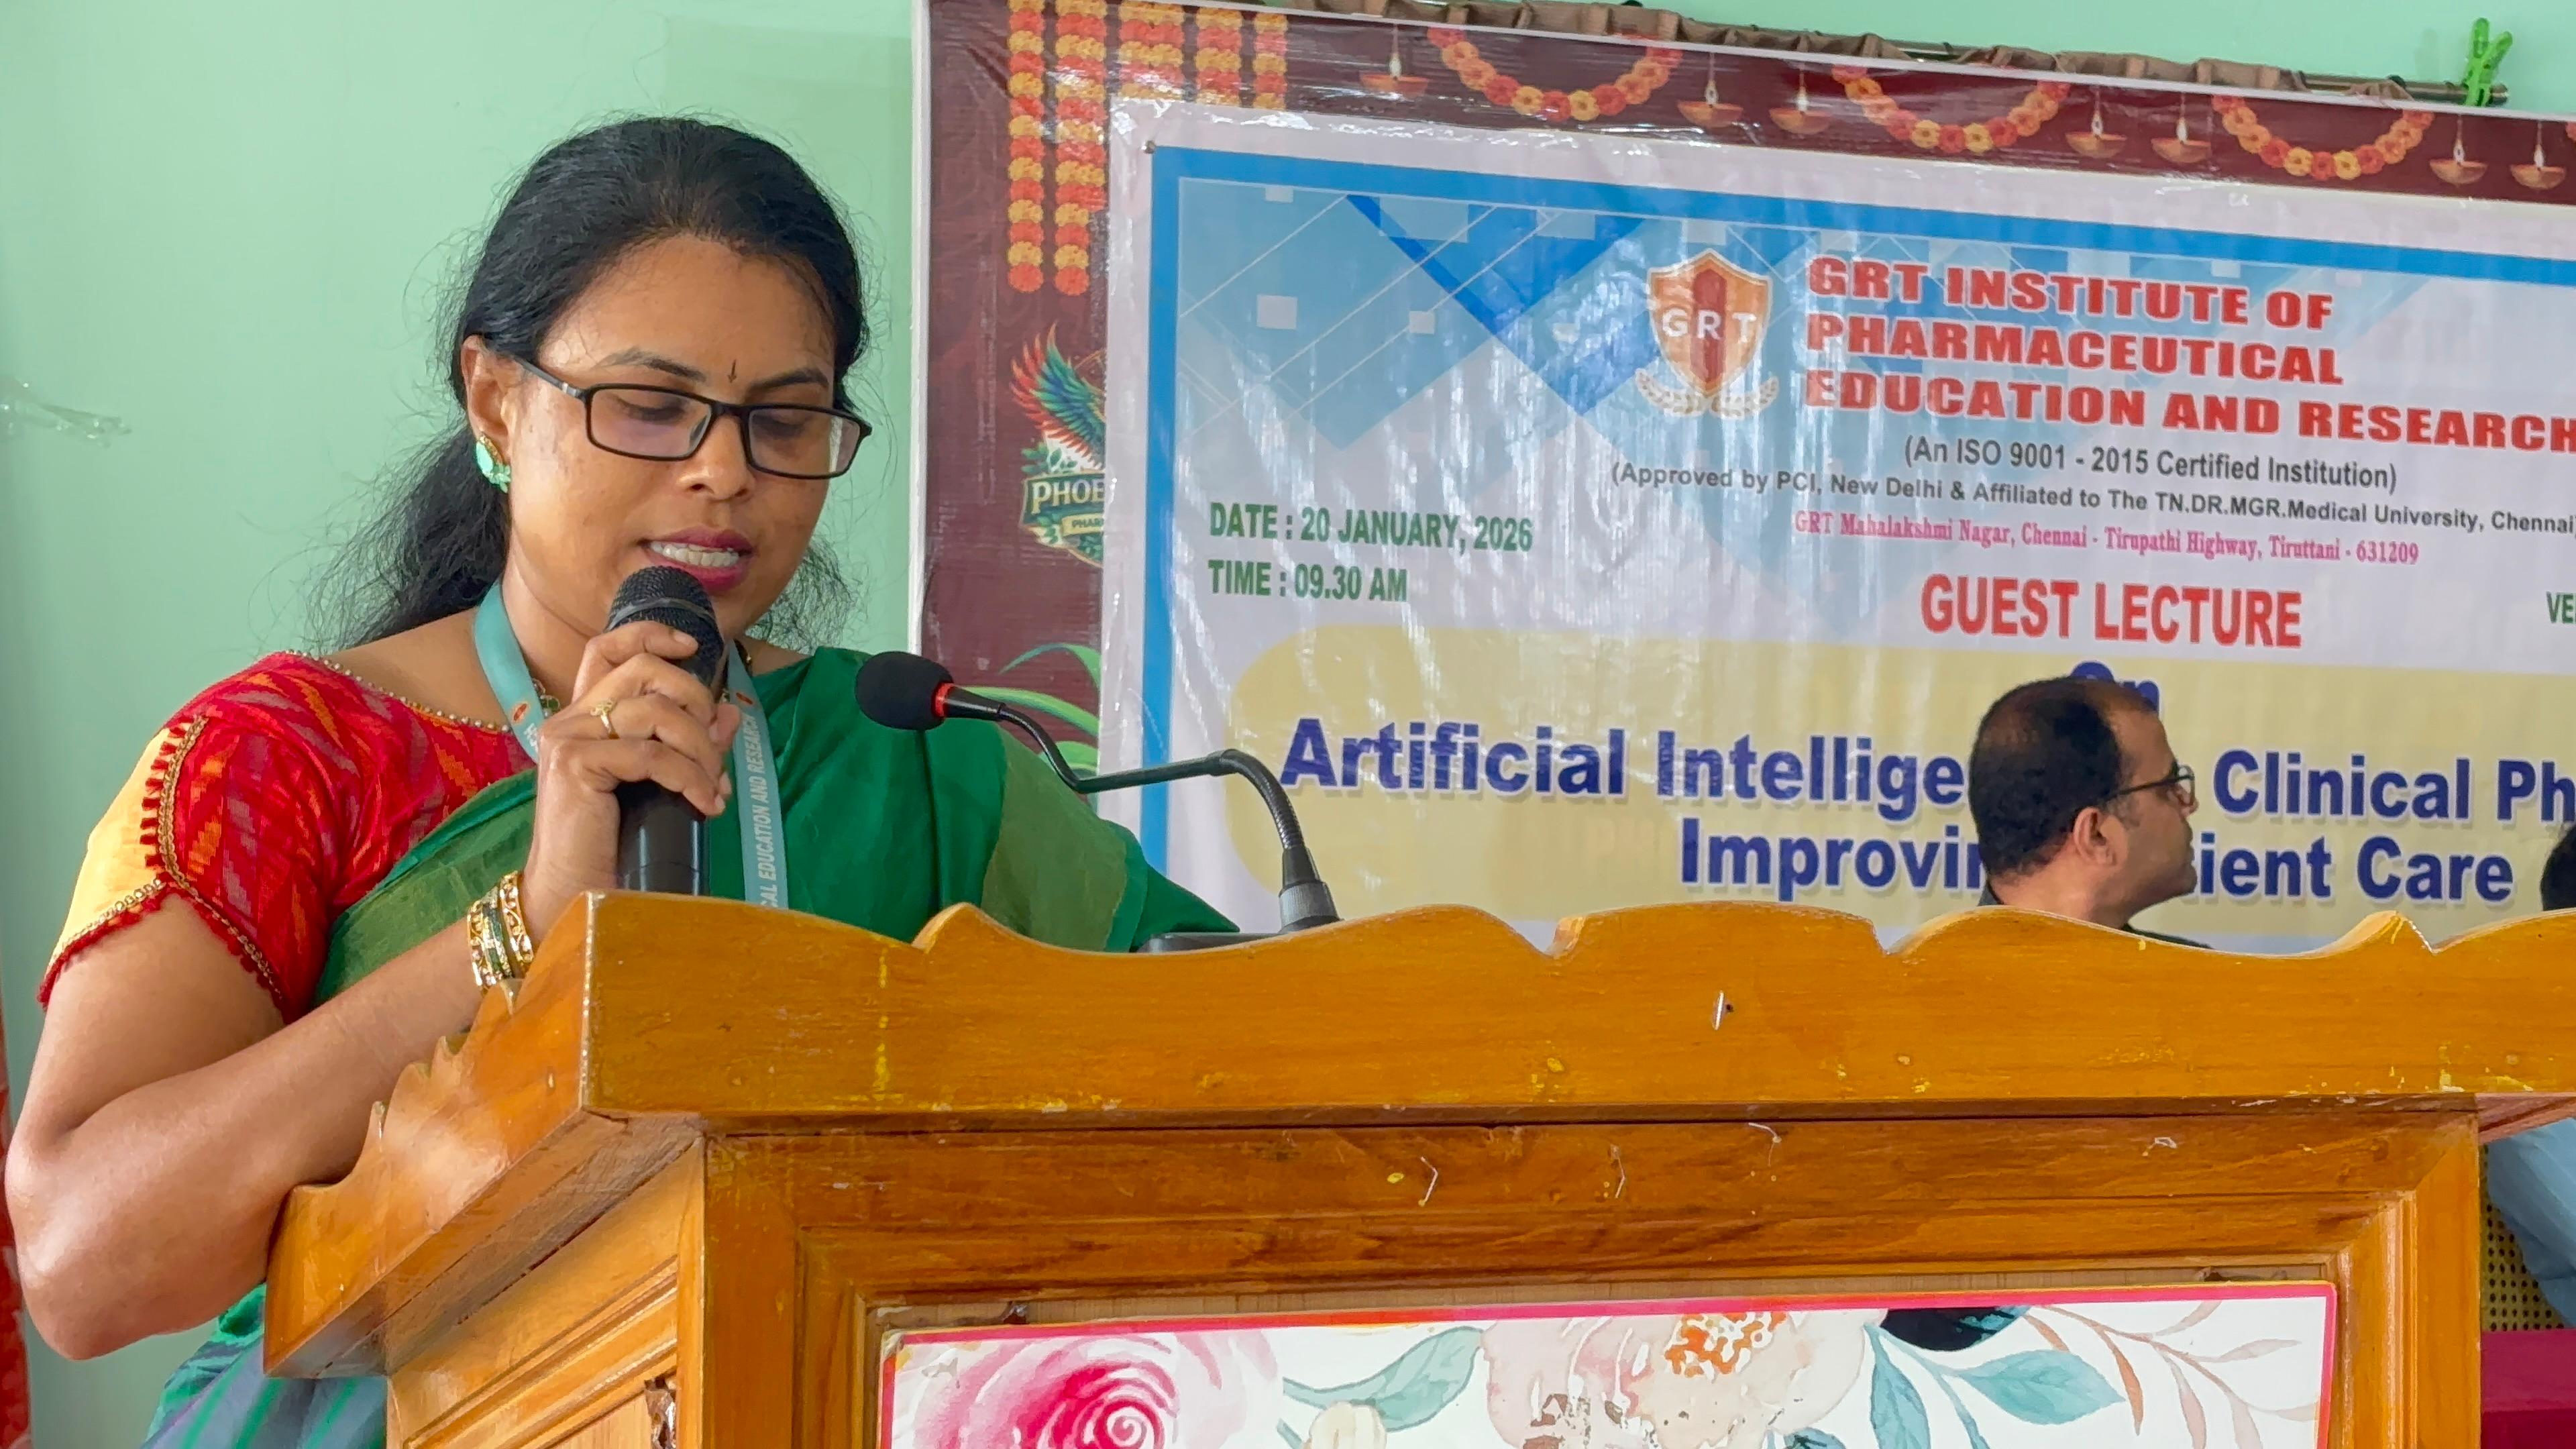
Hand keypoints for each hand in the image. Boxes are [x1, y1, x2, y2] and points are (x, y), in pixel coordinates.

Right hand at [519, 623, 740, 940]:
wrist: (573, 895)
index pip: (607, 648)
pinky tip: (705, 804)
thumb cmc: (613, 844)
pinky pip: (651, 754)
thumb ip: (689, 747)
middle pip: (641, 668)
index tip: (690, 647)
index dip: (650, 634)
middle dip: (694, 698)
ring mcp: (568, 739)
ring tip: (714, 787)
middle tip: (715, 746)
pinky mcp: (575, 766)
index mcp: (585, 716)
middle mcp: (570, 719)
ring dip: (700, 748)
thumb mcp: (659, 785)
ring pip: (653, 710)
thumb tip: (729, 715)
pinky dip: (689, 777)